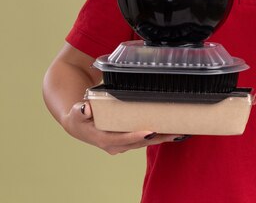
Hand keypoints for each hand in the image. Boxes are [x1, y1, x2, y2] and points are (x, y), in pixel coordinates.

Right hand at [63, 101, 183, 154]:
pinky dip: (159, 136)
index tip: (151, 132)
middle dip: (157, 137)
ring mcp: (123, 145)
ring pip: (145, 143)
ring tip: (178, 131)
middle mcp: (116, 145)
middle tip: (174, 131)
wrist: (79, 125)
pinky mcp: (129, 141)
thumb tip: (86, 109)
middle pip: (139, 142)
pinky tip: (172, 132)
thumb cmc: (79, 117)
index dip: (137, 136)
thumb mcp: (76, 113)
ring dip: (161, 138)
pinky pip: (146, 140)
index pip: (123, 139)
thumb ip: (80, 111)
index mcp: (104, 139)